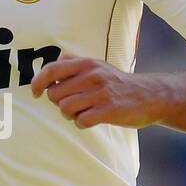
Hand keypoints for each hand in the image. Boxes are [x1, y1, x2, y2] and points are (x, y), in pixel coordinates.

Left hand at [31, 53, 163, 128]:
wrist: (150, 95)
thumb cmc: (118, 83)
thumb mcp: (98, 65)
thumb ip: (74, 62)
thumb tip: (53, 63)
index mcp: (87, 63)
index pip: (51, 70)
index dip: (37, 83)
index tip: (35, 93)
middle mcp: (93, 75)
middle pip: (55, 95)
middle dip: (59, 104)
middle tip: (73, 105)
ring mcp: (101, 93)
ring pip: (65, 109)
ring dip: (70, 115)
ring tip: (83, 112)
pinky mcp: (109, 110)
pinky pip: (81, 121)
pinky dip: (82, 123)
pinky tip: (92, 119)